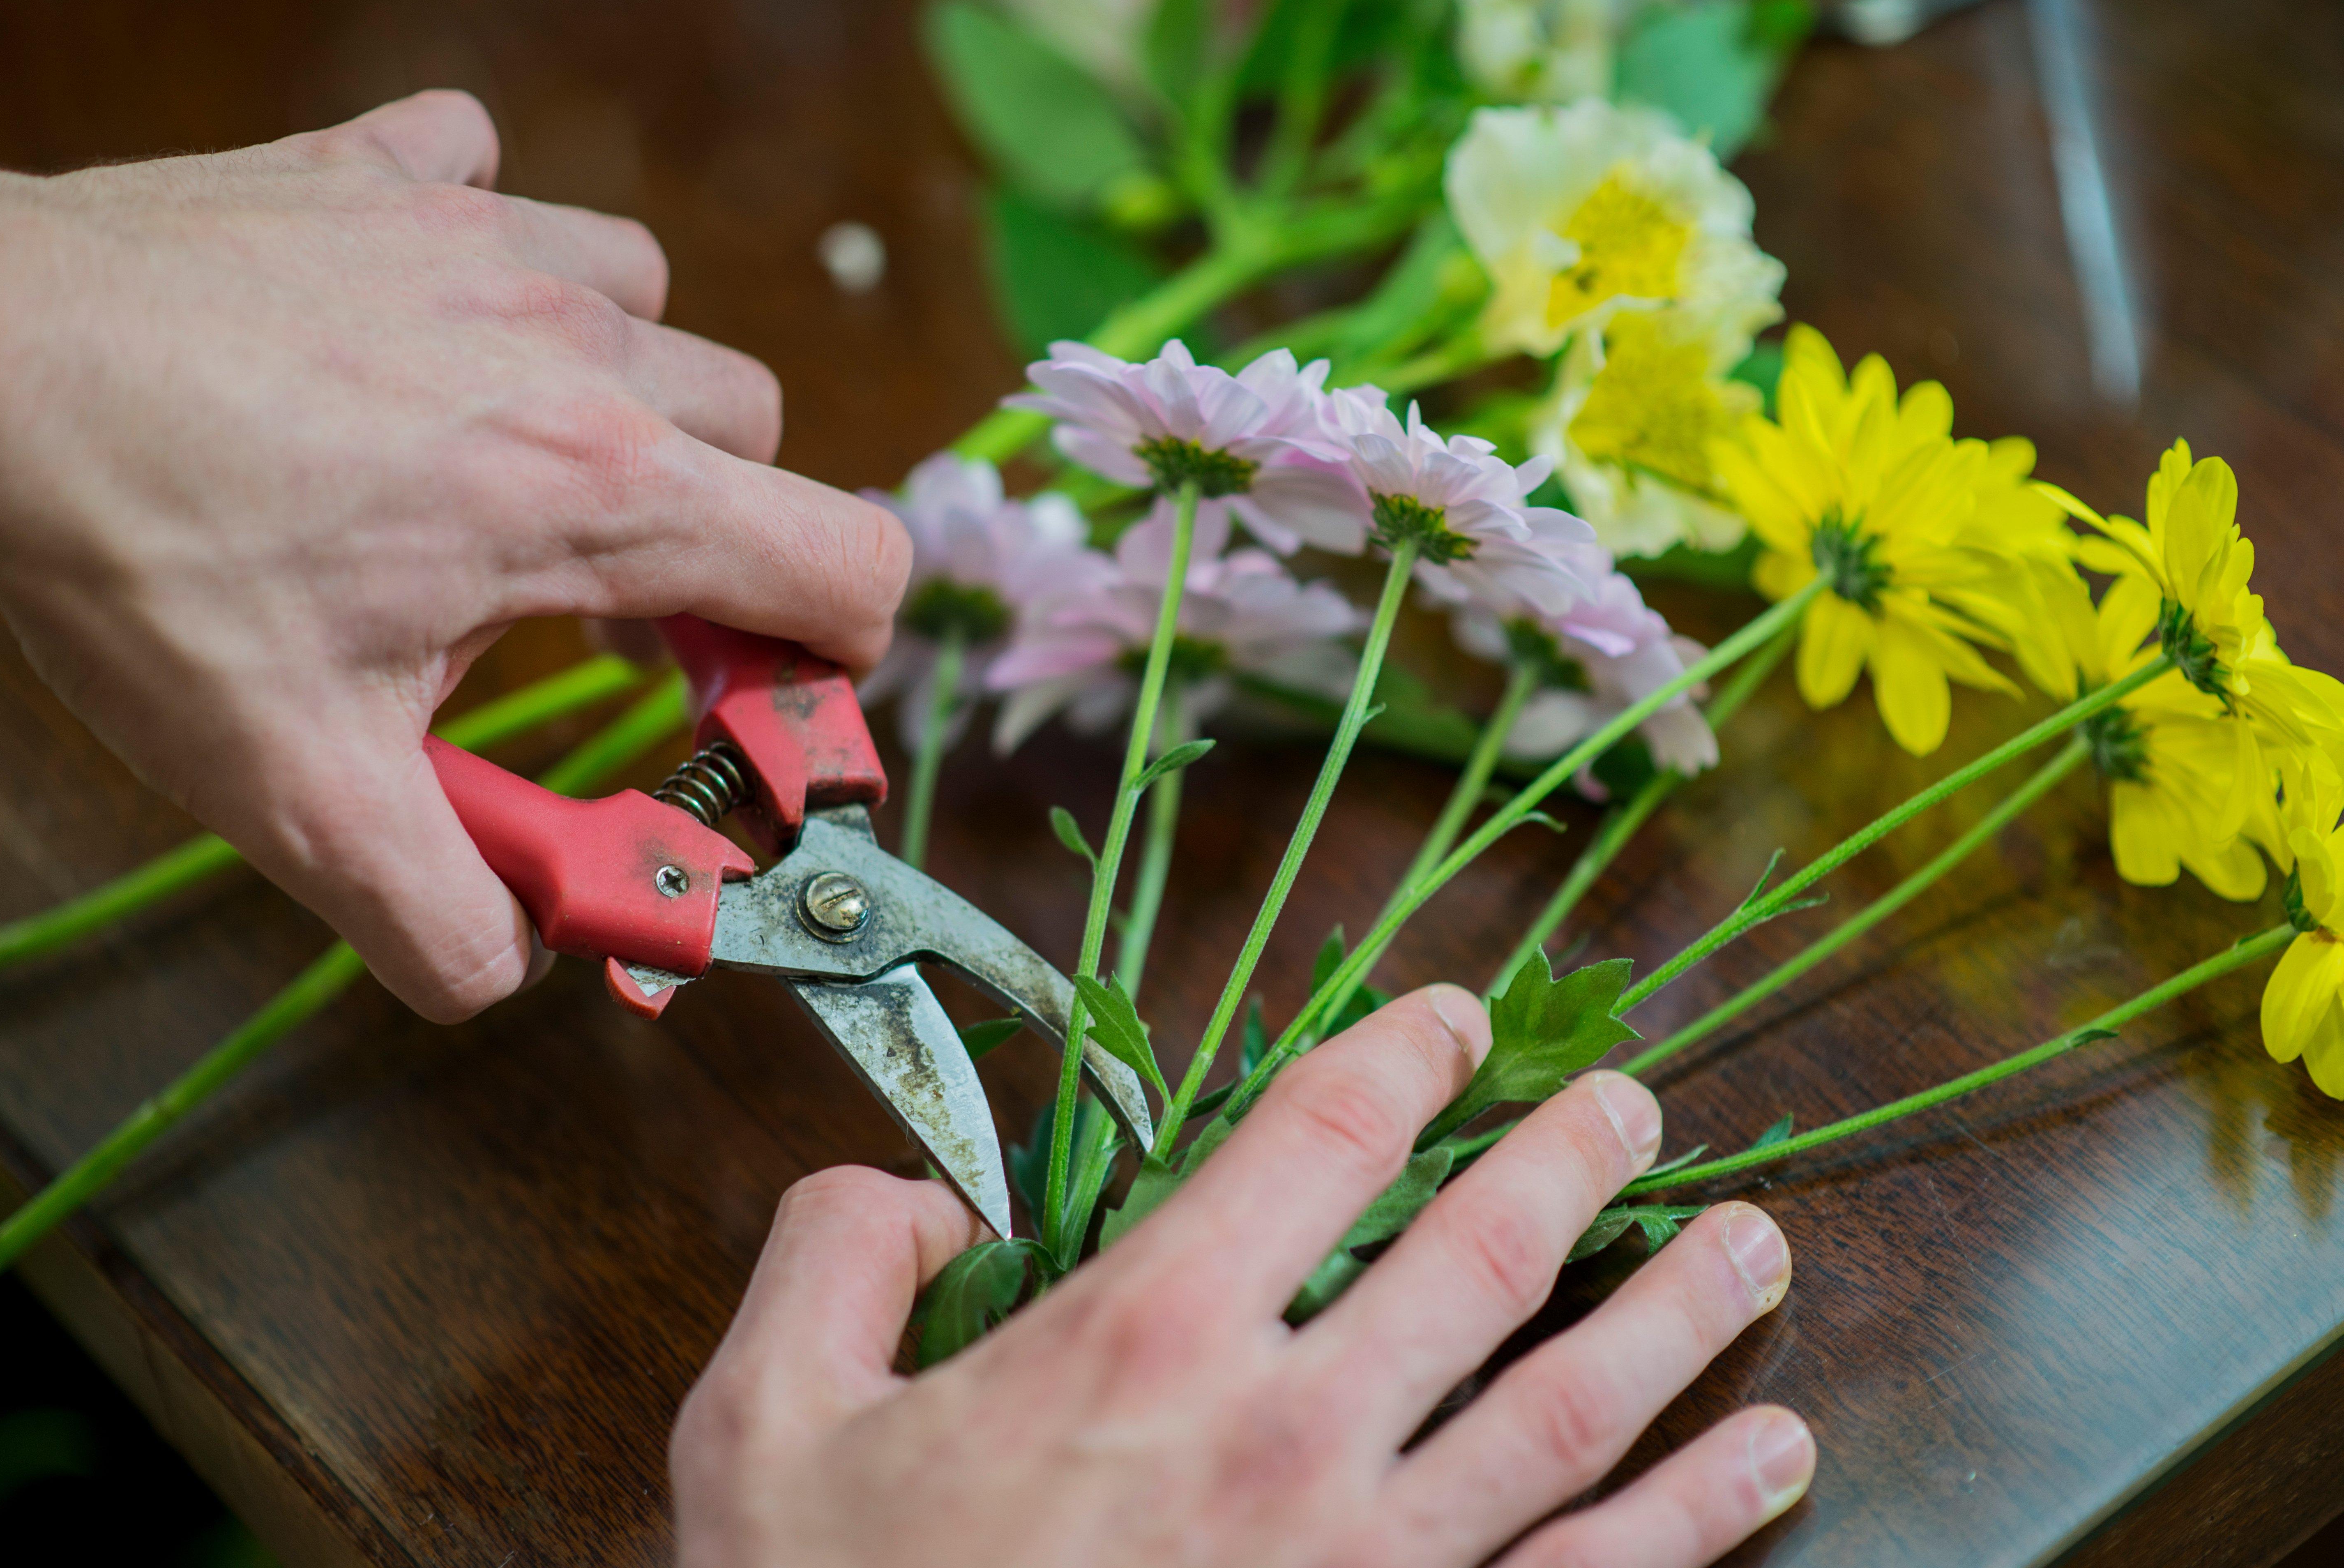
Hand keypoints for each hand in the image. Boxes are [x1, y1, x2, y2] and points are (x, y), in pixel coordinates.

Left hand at [0, 91, 908, 1020]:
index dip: (828, 652)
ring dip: (623, 396)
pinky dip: (498, 248)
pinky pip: (508, 179)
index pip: (846, 564)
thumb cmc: (134, 554)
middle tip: (593, 607)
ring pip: (654, 313)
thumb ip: (443, 913)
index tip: (734, 700)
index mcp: (592, 498)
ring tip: (511, 462)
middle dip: (712, 539)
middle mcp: (579, 354)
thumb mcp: (292, 789)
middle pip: (761, 447)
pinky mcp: (388, 174)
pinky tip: (429, 317)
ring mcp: (489, 243)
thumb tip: (523, 966)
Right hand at [672, 986, 1810, 1567]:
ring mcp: (1375, 1561)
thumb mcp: (763, 1427)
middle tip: (1632, 1103)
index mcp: (1146, 1342)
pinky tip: (1770, 1456)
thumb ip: (832, 1260)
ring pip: (1577, 1403)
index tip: (1458, 1020)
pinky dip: (1704, 1510)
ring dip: (1683, 1307)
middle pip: (1481, 1252)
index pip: (1315, 1134)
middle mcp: (1288, 1433)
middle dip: (1574, 1157)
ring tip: (1757, 1244)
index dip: (1403, 1051)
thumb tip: (911, 1189)